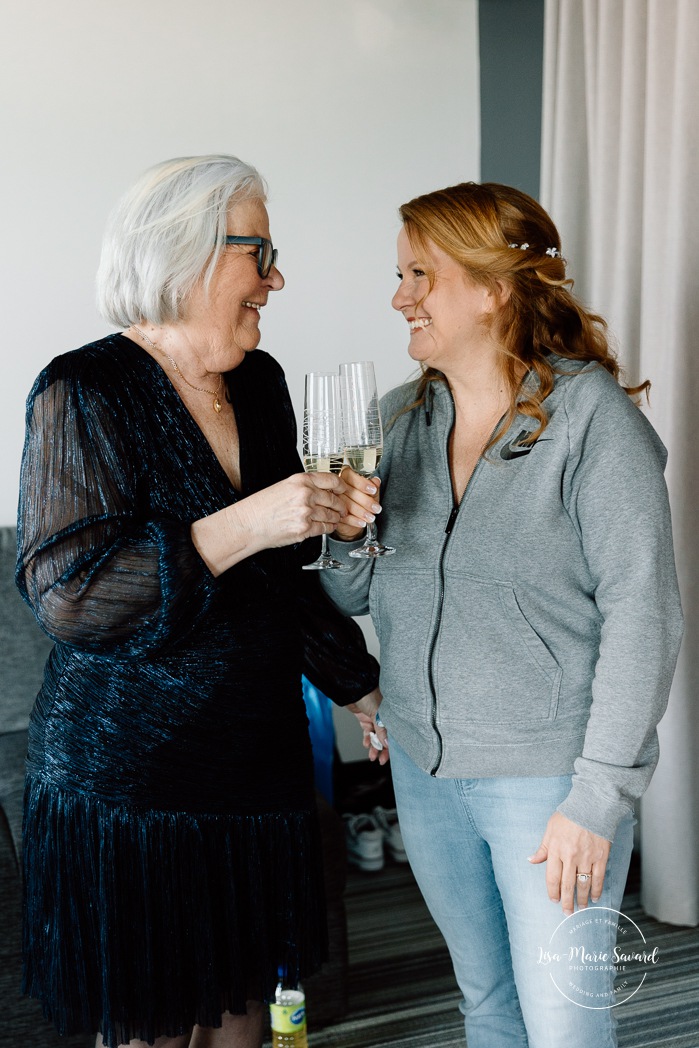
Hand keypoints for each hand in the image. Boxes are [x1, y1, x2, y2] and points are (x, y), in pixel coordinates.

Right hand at [230, 472, 346, 549]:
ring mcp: (306, 512)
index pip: (331, 480)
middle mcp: (305, 494)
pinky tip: (328, 526)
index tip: (344, 490)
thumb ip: (304, 487)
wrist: (249, 524)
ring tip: (335, 518)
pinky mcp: (305, 529)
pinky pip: (324, 528)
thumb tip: (322, 491)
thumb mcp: (284, 487)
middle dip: (341, 505)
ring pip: (331, 515)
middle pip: (334, 499)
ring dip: (336, 518)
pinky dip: (329, 528)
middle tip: (342, 508)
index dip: (341, 486)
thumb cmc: (262, 507)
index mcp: (300, 481)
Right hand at [333, 468, 382, 541]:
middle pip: (348, 491)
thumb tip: (376, 481)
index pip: (349, 475)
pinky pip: (341, 516)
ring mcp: (331, 501)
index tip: (373, 490)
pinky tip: (362, 522)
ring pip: (345, 504)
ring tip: (371, 517)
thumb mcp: (372, 495)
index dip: (362, 483)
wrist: (356, 521)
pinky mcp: (330, 514)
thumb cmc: (363, 504)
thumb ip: (374, 487)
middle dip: (365, 501)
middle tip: (376, 508)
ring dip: (360, 512)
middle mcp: (335, 488)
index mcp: (344, 478)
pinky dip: (354, 520)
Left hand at [346, 687, 388, 764]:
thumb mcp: (378, 713)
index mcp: (392, 713)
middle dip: (383, 749)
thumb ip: (382, 729)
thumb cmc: (368, 693)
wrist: (352, 686)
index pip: (395, 732)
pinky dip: (367, 738)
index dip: (393, 744)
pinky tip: (366, 744)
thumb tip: (387, 744)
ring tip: (372, 755)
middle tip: (381, 760)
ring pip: (376, 735)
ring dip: (374, 746)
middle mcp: (384, 715)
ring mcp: (374, 716)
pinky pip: (367, 731)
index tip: (392, 756)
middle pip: (385, 736)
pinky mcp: (364, 717)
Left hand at [528, 811, 611, 914]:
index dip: (552, 892)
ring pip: (583, 884)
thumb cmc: (569, 816)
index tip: (554, 900)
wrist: (592, 806)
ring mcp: (586, 858)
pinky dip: (596, 890)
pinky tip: (594, 897)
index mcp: (556, 850)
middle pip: (567, 885)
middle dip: (566, 901)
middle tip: (567, 912)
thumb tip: (531, 860)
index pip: (552, 878)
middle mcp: (570, 856)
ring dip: (581, 899)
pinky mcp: (601, 857)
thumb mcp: (550, 829)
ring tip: (580, 908)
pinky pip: (598, 878)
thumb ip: (543, 848)